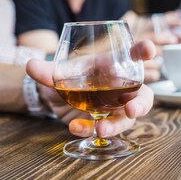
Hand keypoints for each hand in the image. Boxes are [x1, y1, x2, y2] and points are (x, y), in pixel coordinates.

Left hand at [26, 40, 155, 137]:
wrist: (56, 97)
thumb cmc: (68, 77)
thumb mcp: (58, 73)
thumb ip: (47, 71)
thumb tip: (30, 65)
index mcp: (113, 65)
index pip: (134, 55)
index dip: (144, 51)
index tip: (149, 49)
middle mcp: (120, 87)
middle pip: (142, 96)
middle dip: (141, 105)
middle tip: (131, 110)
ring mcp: (115, 106)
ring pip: (126, 119)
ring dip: (116, 126)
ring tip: (100, 130)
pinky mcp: (105, 122)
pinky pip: (104, 129)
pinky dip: (89, 130)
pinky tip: (75, 128)